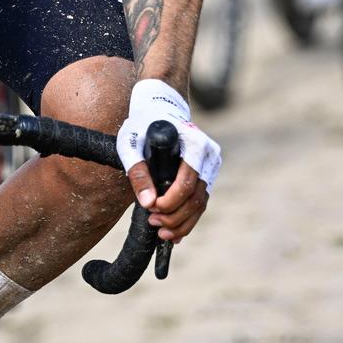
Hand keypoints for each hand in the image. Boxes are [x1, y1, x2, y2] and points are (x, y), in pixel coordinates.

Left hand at [115, 80, 220, 243]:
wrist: (159, 109)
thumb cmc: (143, 124)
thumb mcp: (132, 143)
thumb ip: (138, 172)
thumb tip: (147, 202)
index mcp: (194, 144)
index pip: (186, 182)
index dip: (169, 202)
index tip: (150, 208)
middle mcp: (208, 155)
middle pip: (196, 197)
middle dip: (174, 217)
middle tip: (153, 222)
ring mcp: (210, 165)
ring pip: (201, 204)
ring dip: (181, 223)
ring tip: (160, 232)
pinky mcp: (206, 174)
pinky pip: (200, 202)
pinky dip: (187, 220)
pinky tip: (173, 233)